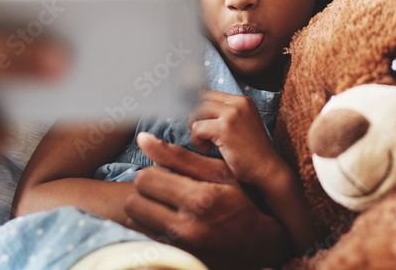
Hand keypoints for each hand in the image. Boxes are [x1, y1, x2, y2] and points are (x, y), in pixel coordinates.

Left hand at [125, 132, 293, 268]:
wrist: (261, 241)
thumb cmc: (243, 198)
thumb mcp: (220, 172)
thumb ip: (180, 156)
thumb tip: (143, 138)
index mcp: (199, 198)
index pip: (147, 178)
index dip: (154, 172)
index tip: (166, 173)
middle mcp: (187, 225)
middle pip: (135, 201)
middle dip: (145, 192)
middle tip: (162, 189)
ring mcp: (179, 246)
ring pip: (134, 221)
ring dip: (145, 210)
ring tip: (164, 205)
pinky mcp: (175, 257)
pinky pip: (143, 237)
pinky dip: (149, 227)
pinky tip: (167, 221)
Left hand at [188, 90, 284, 186]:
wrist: (266, 168)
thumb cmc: (252, 151)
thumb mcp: (242, 124)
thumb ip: (225, 114)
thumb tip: (197, 111)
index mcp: (243, 101)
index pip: (209, 95)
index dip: (202, 112)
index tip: (206, 127)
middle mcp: (238, 103)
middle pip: (201, 101)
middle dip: (196, 119)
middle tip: (204, 136)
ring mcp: (232, 114)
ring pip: (196, 113)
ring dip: (196, 129)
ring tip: (206, 143)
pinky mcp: (225, 128)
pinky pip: (197, 128)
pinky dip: (197, 141)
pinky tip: (208, 149)